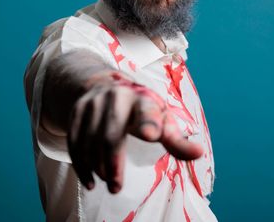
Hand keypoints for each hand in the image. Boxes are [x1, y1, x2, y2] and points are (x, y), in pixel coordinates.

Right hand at [67, 75, 202, 193]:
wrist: (104, 84)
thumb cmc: (140, 108)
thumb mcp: (161, 119)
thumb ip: (176, 139)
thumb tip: (199, 154)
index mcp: (143, 98)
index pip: (147, 111)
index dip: (149, 122)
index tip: (151, 135)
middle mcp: (116, 97)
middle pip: (111, 134)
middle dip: (113, 164)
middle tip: (117, 188)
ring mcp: (93, 103)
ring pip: (90, 140)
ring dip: (97, 167)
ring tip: (109, 184)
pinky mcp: (76, 111)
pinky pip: (74, 141)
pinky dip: (80, 164)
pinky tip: (90, 181)